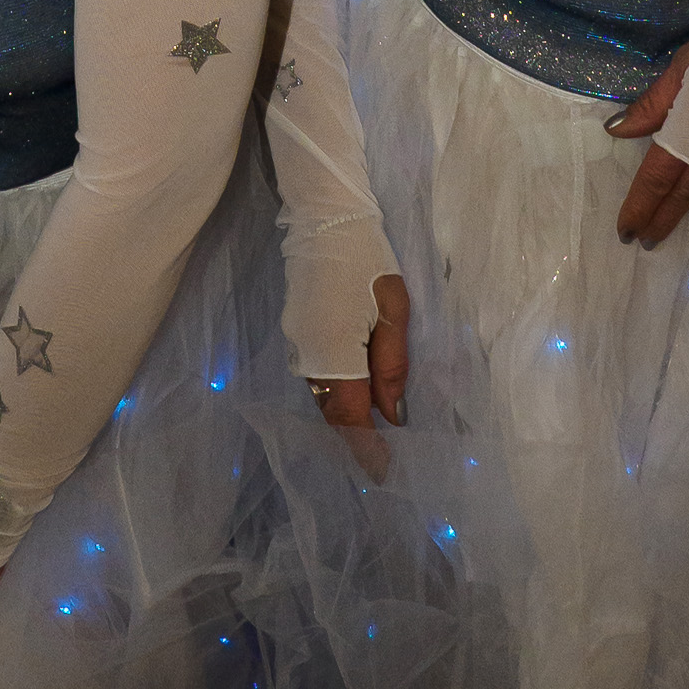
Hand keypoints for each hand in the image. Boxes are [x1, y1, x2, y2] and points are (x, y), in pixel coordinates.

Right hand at [306, 274, 411, 478]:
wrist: (325, 215)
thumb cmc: (367, 260)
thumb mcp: (392, 310)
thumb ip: (392, 366)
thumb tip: (393, 417)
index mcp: (333, 354)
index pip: (349, 418)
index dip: (366, 450)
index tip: (384, 474)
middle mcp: (307, 357)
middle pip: (332, 411)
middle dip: (356, 437)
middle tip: (385, 456)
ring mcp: (297, 343)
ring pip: (323, 394)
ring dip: (347, 414)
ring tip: (376, 429)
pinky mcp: (296, 331)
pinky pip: (317, 375)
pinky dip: (338, 391)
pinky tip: (358, 390)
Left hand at [608, 39, 688, 247]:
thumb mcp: (682, 68)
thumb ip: (652, 105)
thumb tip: (616, 131)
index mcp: (685, 137)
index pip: (654, 182)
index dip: (638, 208)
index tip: (624, 233)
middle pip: (679, 198)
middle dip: (658, 221)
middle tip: (643, 242)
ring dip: (687, 210)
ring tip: (671, 218)